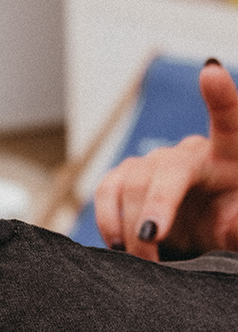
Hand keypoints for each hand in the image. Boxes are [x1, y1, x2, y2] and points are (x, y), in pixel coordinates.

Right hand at [94, 61, 237, 258]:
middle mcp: (191, 152)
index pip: (229, 122)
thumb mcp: (236, 232)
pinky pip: (107, 190)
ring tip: (145, 259)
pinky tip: (118, 243)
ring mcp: (156, 162)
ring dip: (132, 227)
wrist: (203, 237)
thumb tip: (233, 220)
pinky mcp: (127, 175)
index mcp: (231, 156)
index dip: (221, 97)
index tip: (212, 72)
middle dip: (156, 202)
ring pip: (133, 183)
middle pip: (168, 168)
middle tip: (151, 238)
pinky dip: (108, 219)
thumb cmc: (227, 225)